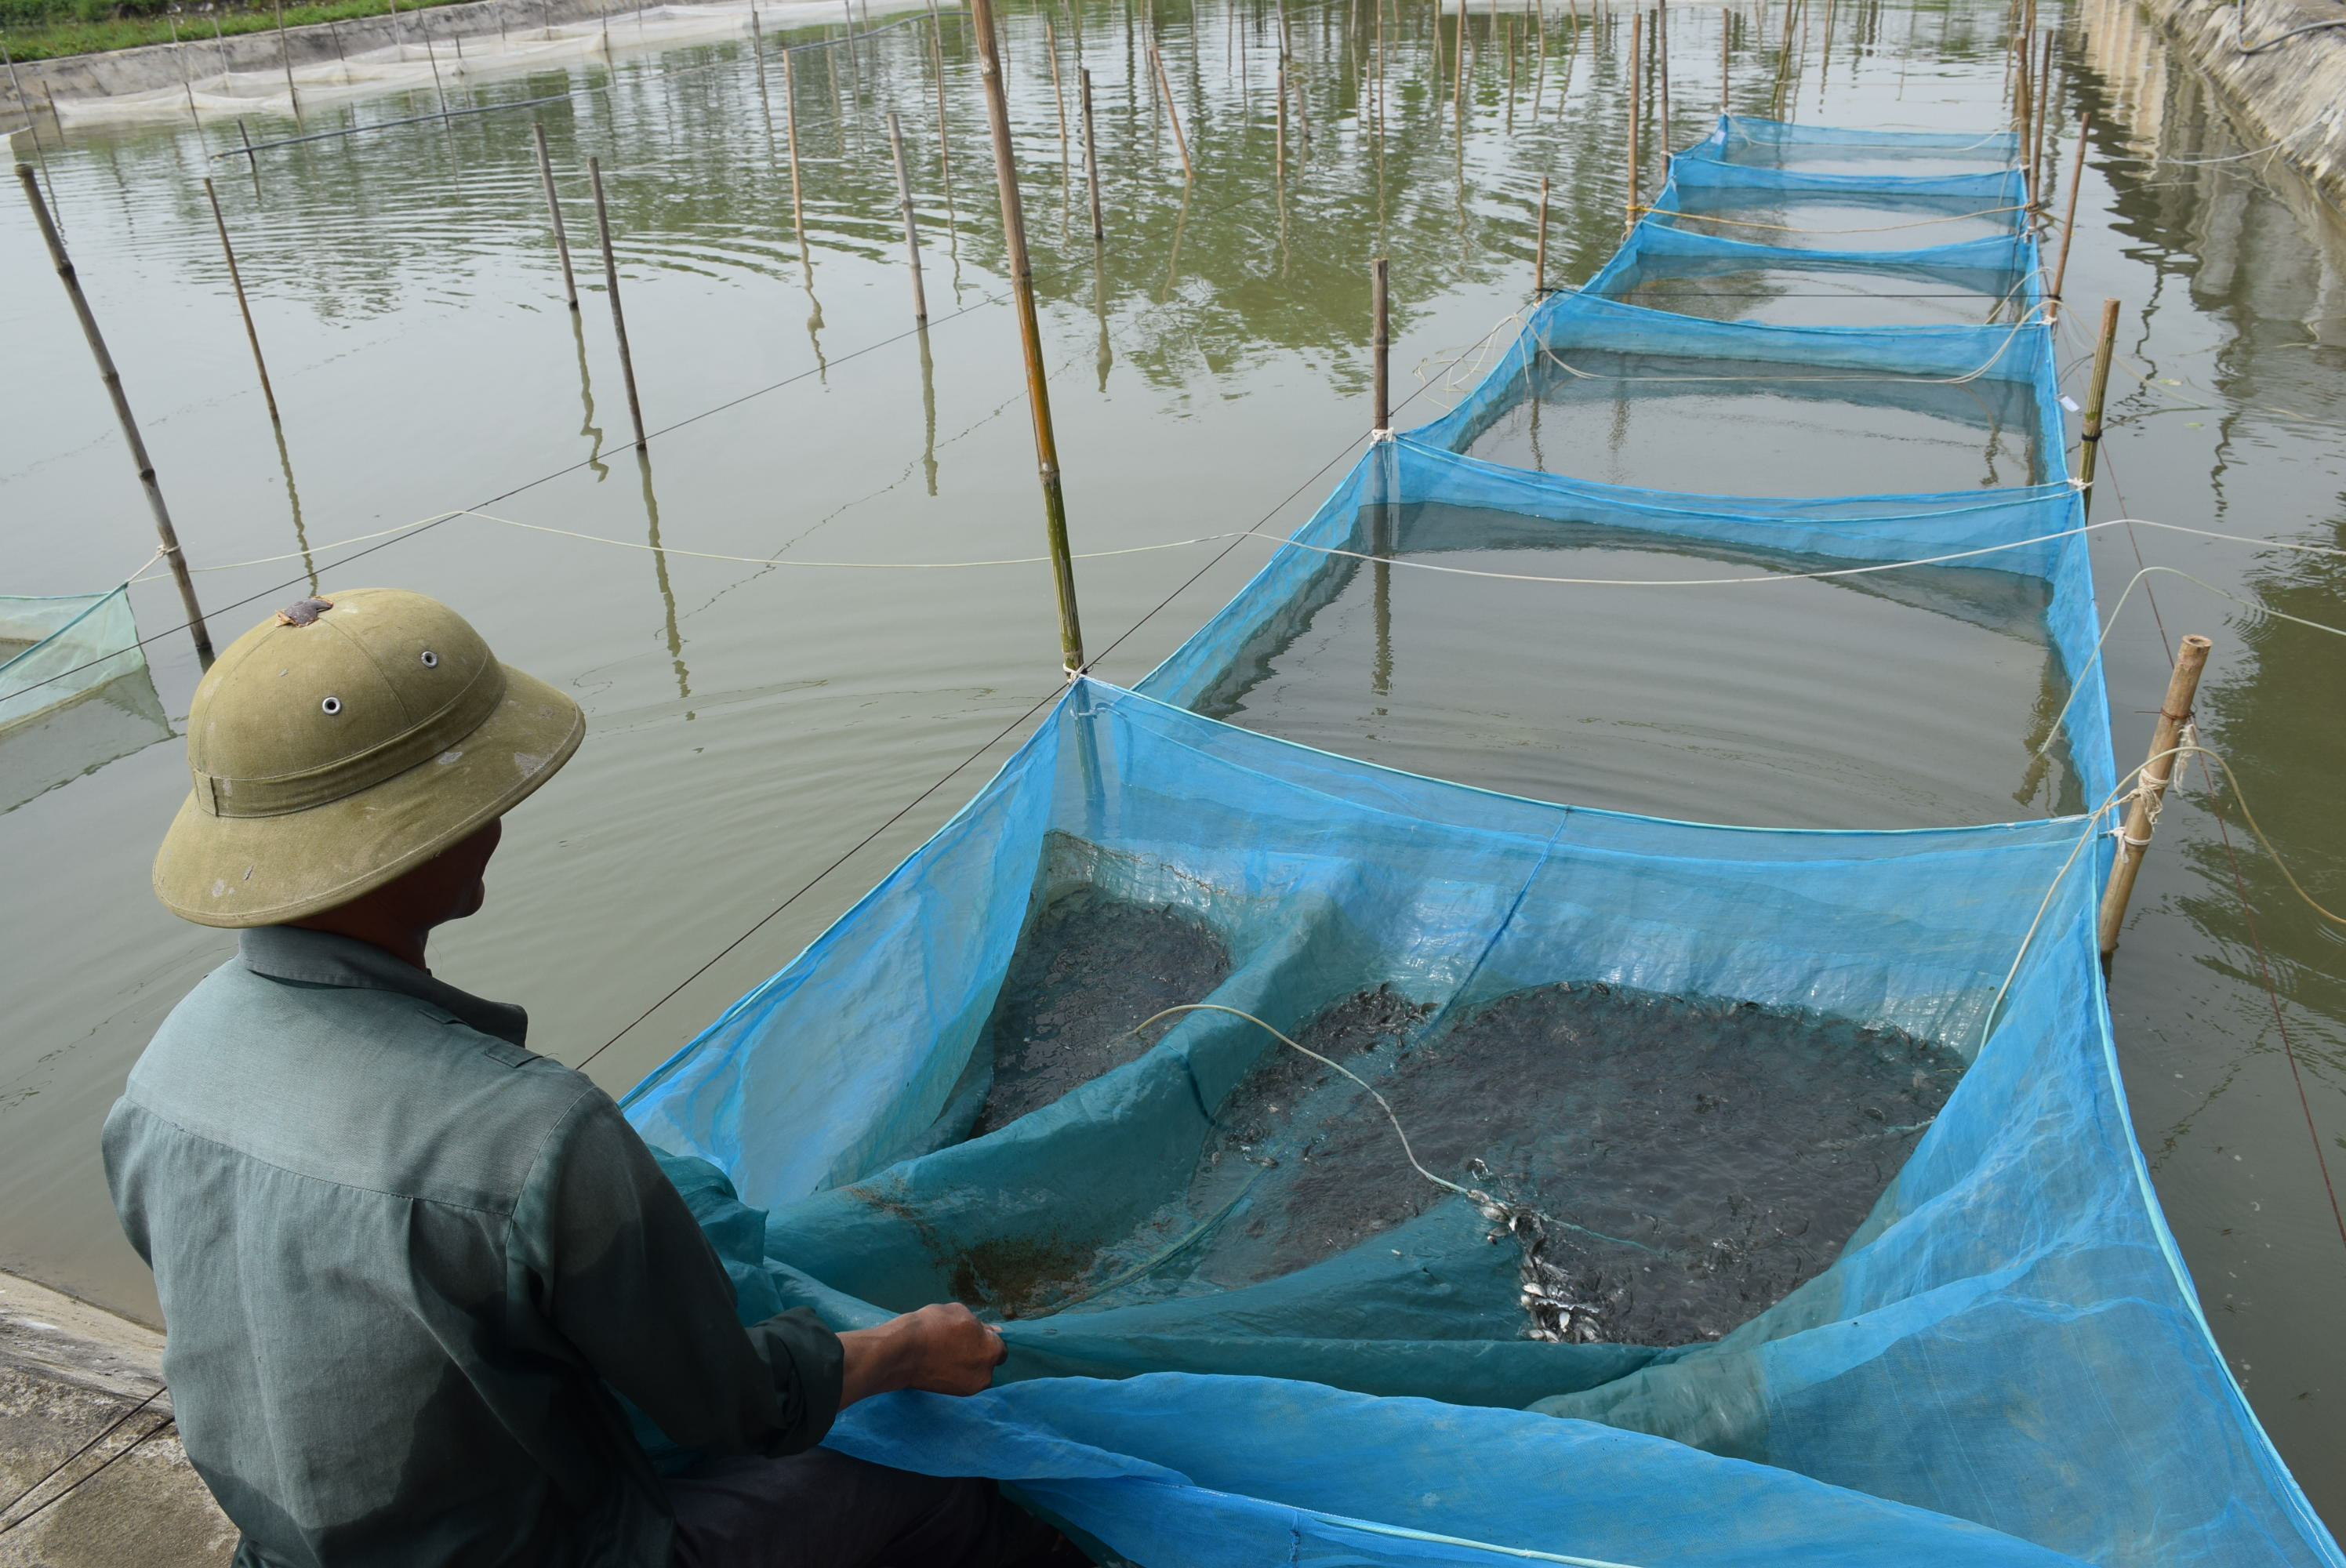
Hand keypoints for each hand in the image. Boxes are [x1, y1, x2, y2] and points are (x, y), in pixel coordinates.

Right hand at [838, 1302, 1005, 1406]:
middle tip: (957, 1343)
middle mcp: (987, 1373)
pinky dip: (957, 1373)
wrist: (903, 1353)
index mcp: (993, 1350)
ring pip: (975, 1372)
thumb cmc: (933, 1327)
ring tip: (946, 1353)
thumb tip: (993, 1331)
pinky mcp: (956, 1394)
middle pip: (988, 1361)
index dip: (985, 1339)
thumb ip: (980, 1324)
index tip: (971, 1336)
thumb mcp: (959, 1312)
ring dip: (968, 1364)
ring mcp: (971, 1386)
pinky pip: (963, 1380)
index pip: (999, 1346)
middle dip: (978, 1353)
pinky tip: (941, 1363)